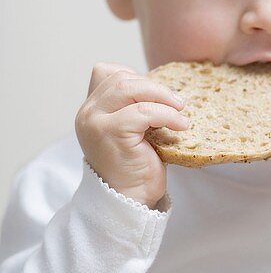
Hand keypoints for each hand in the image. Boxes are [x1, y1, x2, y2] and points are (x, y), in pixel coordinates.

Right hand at [75, 63, 188, 206]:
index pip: (107, 72)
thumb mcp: (134, 131)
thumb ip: (134, 108)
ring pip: (129, 88)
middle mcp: (88, 113)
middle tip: (179, 102)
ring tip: (181, 111)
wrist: (130, 200)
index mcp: (91, 110)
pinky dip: (166, 115)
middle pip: (121, 78)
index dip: (136, 78)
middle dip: (154, 87)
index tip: (157, 97)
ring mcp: (95, 122)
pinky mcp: (110, 132)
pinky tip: (180, 126)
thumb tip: (164, 88)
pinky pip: (143, 111)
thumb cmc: (137, 167)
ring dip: (162, 96)